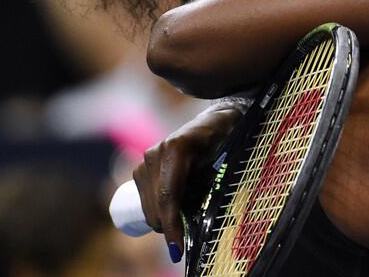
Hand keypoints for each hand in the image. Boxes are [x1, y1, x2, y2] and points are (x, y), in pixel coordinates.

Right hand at [132, 98, 246, 258]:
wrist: (216, 120)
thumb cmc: (226, 138)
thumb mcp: (226, 157)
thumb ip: (212, 183)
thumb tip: (199, 214)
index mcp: (176, 148)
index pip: (168, 196)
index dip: (172, 225)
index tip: (176, 249)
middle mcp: (155, 153)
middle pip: (156, 206)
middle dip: (170, 225)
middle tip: (188, 232)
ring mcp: (146, 160)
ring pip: (149, 206)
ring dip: (166, 216)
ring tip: (190, 206)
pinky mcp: (142, 168)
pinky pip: (147, 199)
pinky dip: (161, 209)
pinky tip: (178, 202)